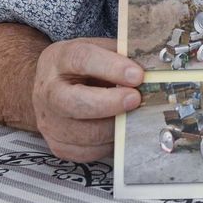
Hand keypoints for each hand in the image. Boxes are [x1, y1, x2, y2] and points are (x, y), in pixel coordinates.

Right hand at [31, 37, 144, 162]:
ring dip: (117, 127)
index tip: (137, 75)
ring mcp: (50, 122)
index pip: (82, 60)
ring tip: (137, 116)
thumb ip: (122, 56)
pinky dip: (111, 143)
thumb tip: (154, 70)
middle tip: (136, 99)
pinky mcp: (59, 146)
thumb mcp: (99, 50)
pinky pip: (90, 151)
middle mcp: (48, 92)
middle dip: (111, 103)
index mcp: (59, 59)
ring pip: (86, 134)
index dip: (111, 67)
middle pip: (75, 103)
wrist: (52, 88)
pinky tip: (124, 130)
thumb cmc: (83, 67)